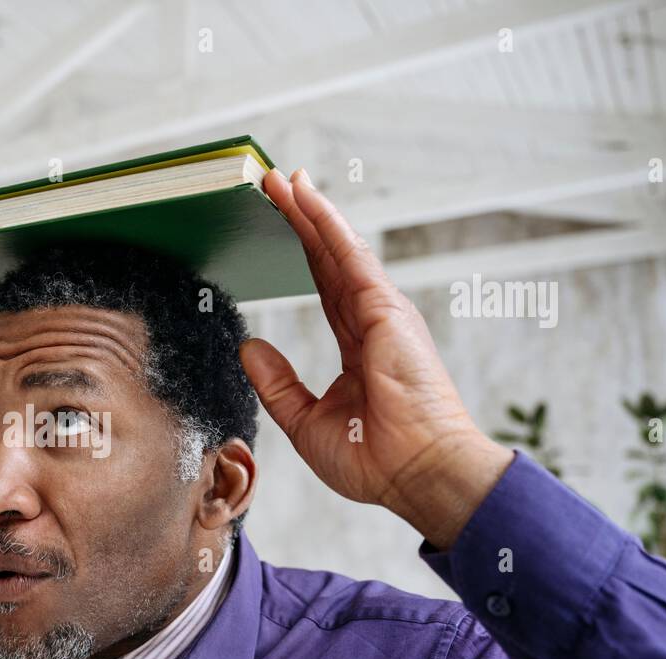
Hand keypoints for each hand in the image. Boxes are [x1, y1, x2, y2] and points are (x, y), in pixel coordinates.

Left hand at [240, 167, 511, 549]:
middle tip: (275, 183)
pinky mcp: (386, 311)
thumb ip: (278, 384)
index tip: (283, 221)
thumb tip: (250, 348)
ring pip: (339, 249)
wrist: (416, 473)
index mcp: (360, 347)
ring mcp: (382, 313)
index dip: (305, 251)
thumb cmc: (375, 459)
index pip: (325, 286)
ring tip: (284, 179)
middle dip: (302, 219)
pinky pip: (351, 258)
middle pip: (330, 259)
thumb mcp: (306, 421)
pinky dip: (328, 225)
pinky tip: (308, 199)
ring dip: (310, 211)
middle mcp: (373, 322)